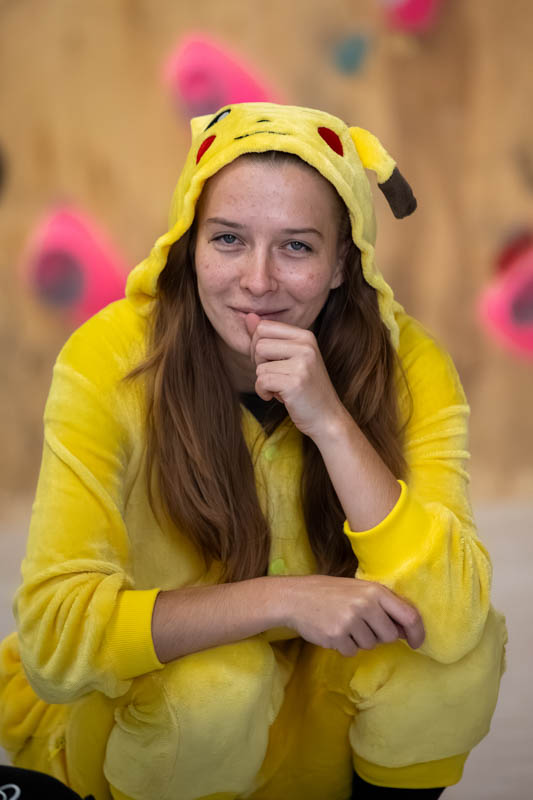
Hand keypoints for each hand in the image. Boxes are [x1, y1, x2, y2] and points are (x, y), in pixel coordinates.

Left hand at [245, 313, 347, 438]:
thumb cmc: (304, 388)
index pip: (263, 327)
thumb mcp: (288, 359)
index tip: (270, 362)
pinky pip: (261, 382)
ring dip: (263, 381)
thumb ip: (268, 337)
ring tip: (281, 387)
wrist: (326, 417)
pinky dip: (263, 392)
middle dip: (259, 364)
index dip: (257, 346)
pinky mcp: (296, 382)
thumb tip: (248, 316)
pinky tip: (278, 397)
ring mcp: (303, 363)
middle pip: (258, 345)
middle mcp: (306, 345)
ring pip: (259, 366)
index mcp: (305, 336)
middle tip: (276, 376)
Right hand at [283, 574, 424, 655]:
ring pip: (370, 645)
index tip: (417, 643)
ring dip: (360, 640)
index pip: (409, 615)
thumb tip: (404, 631)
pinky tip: (334, 630)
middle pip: (389, 635)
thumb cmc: (330, 592)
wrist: (296, 597)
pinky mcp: (337, 636)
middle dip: (379, 635)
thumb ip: (383, 606)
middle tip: (361, 624)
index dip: (417, 632)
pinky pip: (352, 651)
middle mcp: (365, 604)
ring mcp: (351, 621)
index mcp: (375, 590)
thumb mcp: (359, 590)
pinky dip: (345, 645)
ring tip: (344, 623)